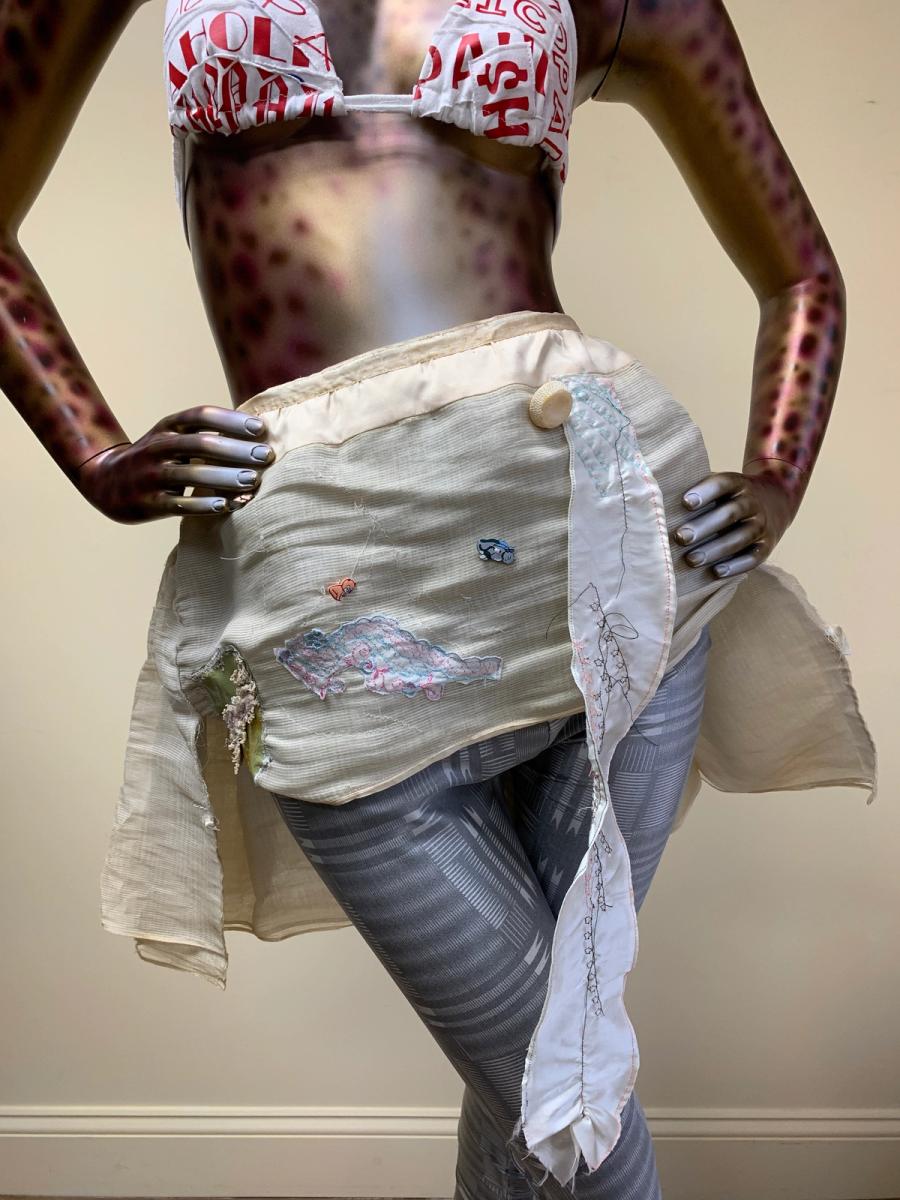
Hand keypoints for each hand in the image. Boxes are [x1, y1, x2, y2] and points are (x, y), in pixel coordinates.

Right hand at [74, 406, 273, 523]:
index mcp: (167, 427)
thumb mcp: (172, 437)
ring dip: (225, 477)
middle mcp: (158, 447)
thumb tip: (256, 433)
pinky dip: (205, 504)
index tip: (260, 428)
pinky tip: (227, 505)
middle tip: (266, 456)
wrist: (105, 482)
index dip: (231, 420)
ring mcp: (151, 476)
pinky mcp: (149, 503)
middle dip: (236, 449)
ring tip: (253, 480)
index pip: (201, 416)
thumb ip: (204, 434)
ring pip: (191, 475)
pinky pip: (180, 505)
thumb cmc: (156, 458)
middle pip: (200, 444)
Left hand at [671, 468, 796, 577]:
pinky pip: (753, 557)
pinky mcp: (767, 546)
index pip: (723, 484)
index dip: (705, 492)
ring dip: (715, 550)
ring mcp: (762, 525)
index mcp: (738, 483)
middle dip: (703, 526)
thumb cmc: (730, 497)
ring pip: (740, 537)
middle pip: (729, 514)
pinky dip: (735, 565)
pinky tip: (716, 572)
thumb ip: (698, 492)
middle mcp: (753, 503)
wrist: (776, 500)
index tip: (685, 502)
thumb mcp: (721, 486)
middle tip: (679, 537)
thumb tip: (658, 502)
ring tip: (691, 560)